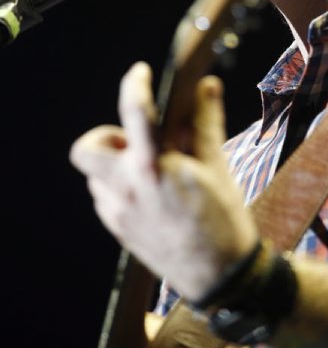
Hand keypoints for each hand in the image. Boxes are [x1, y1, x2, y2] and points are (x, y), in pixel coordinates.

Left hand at [69, 61, 258, 299]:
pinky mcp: (118, 229)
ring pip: (96, 174)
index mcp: (152, 167)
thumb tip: (207, 86)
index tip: (140, 73)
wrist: (219, 274)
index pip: (134, 111)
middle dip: (106, 138)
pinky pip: (106, 196)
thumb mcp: (216, 165)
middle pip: (86, 150)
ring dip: (117, 163)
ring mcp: (118, 212)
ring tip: (152, 168)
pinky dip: (121, 185)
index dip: (134, 84)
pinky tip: (151, 192)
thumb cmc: (221, 219)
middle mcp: (126, 188)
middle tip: (136, 141)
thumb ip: (206, 122)